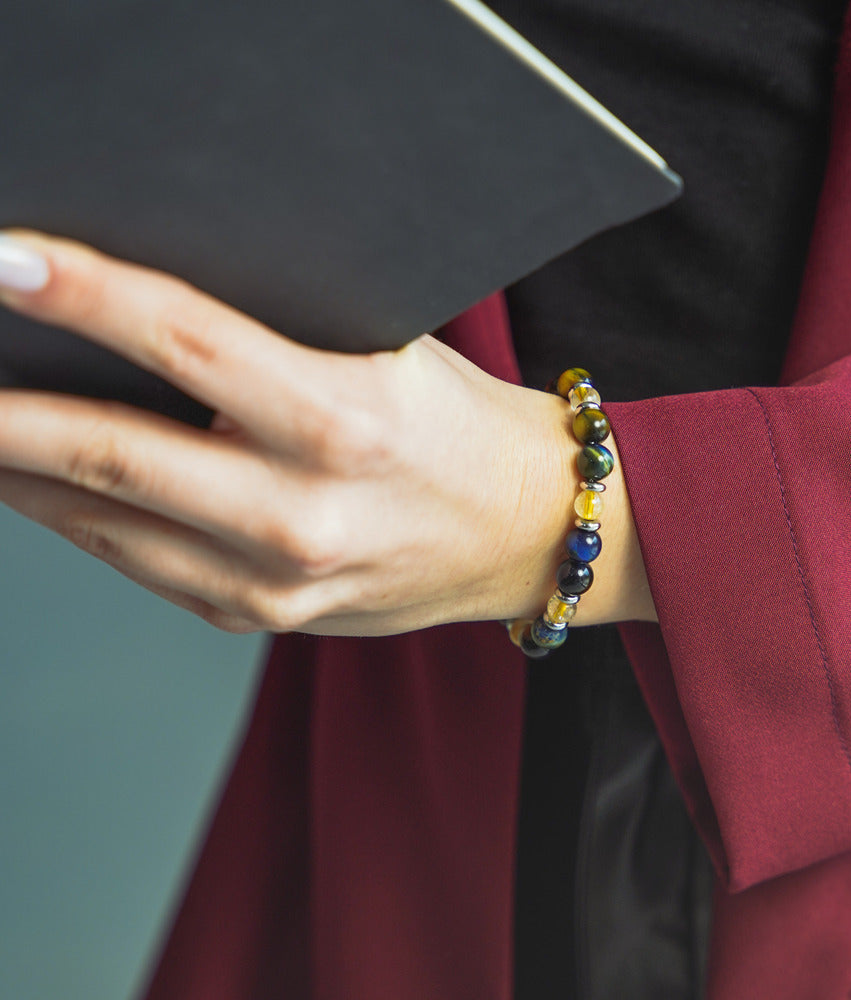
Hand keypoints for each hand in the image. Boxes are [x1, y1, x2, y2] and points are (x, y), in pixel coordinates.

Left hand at [0, 232, 653, 634]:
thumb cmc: (458, 428)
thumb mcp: (390, 356)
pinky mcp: (261, 617)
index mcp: (346, 425)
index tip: (1, 259)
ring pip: (104, 523)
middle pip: (113, 454)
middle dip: (5, 409)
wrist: (522, 532)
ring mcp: (278, 584)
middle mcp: (305, 516)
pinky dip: (81, 518)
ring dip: (22, 470)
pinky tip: (48, 483)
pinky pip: (141, 563)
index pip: (187, 344)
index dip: (82, 294)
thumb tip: (145, 309)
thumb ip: (279, 338)